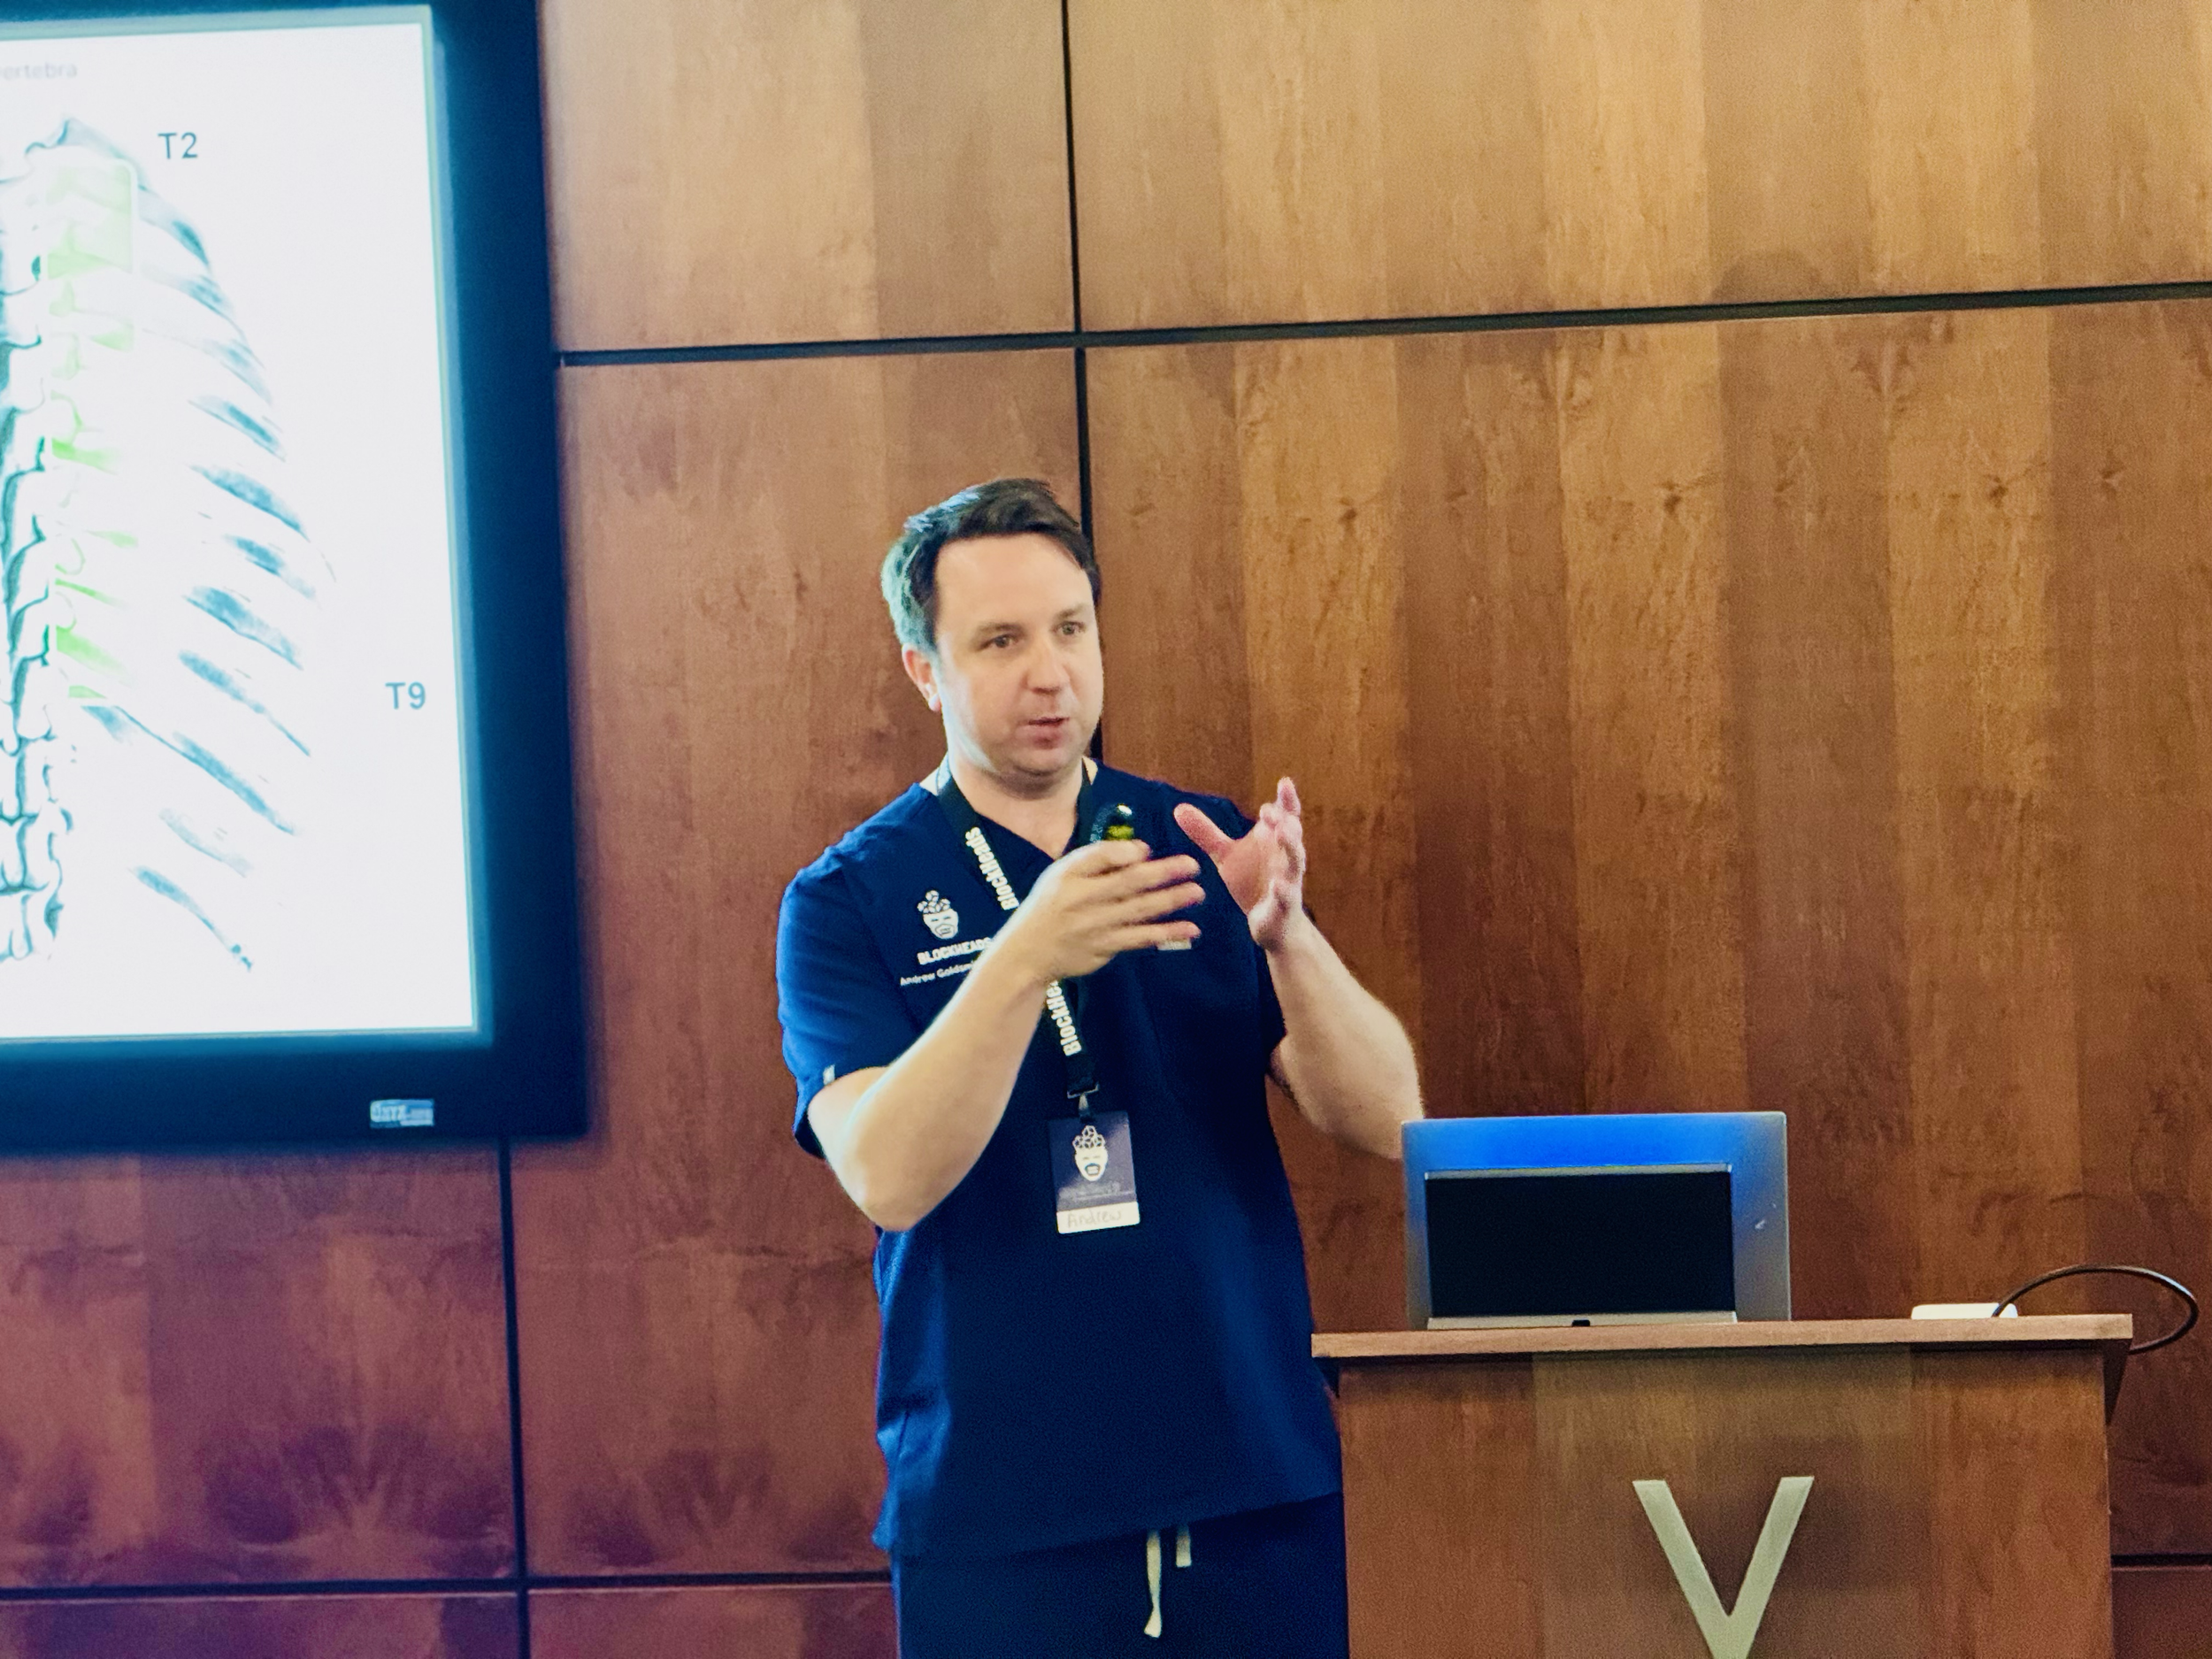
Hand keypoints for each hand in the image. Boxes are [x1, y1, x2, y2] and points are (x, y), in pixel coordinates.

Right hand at [995, 840, 1203, 984]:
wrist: (1028, 952)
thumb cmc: (1052, 904)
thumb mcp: (1062, 873)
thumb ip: (1099, 858)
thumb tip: (1142, 850)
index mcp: (1071, 877)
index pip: (1099, 858)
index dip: (1126, 854)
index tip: (1149, 849)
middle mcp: (1083, 902)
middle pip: (1128, 884)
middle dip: (1162, 874)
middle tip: (1193, 865)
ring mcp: (1095, 928)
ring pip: (1138, 912)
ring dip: (1171, 902)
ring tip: (1197, 893)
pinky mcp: (1105, 949)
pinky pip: (1140, 939)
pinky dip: (1165, 934)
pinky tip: (1189, 930)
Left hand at [1174, 777, 1305, 951]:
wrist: (1271, 924)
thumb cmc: (1252, 882)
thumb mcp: (1226, 856)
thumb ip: (1206, 833)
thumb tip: (1179, 808)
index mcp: (1274, 840)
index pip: (1285, 814)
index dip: (1287, 799)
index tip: (1284, 782)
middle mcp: (1285, 857)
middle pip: (1292, 833)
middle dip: (1283, 820)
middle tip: (1269, 810)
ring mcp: (1289, 881)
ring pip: (1296, 861)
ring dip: (1291, 846)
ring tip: (1283, 832)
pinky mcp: (1285, 907)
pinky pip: (1287, 897)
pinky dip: (1284, 890)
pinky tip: (1278, 884)